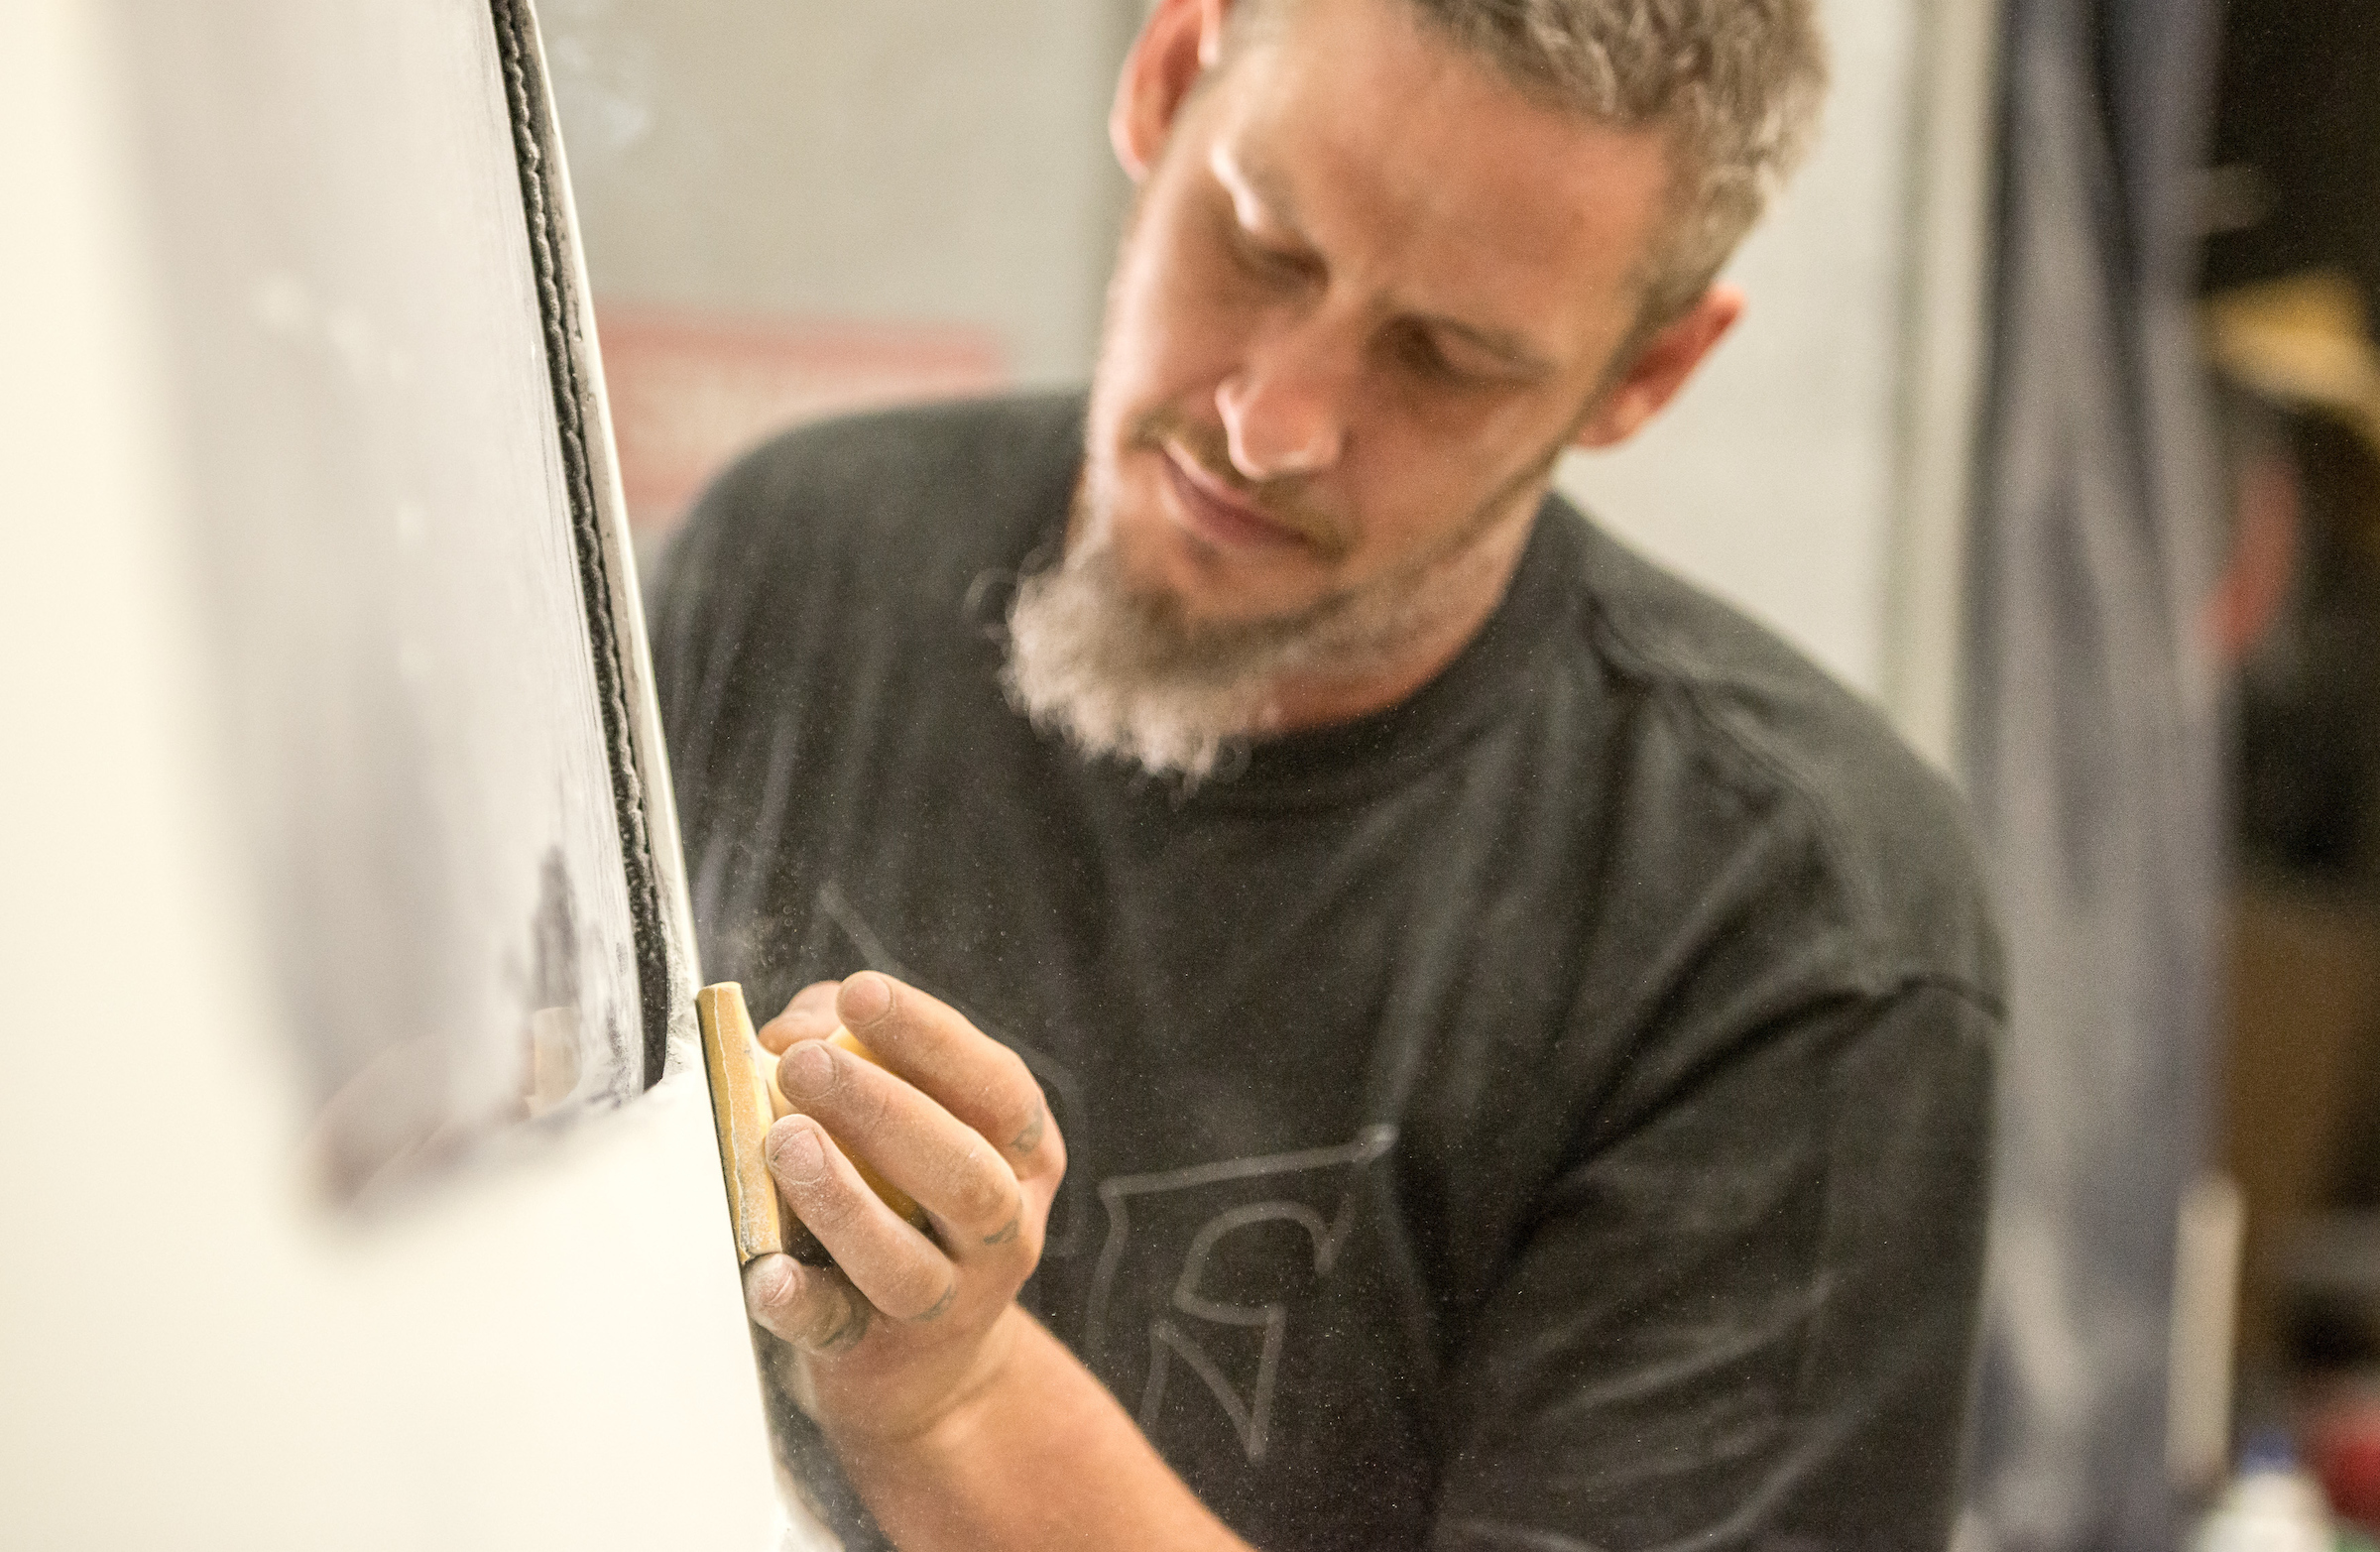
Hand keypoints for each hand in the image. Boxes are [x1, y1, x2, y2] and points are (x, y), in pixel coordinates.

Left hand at [743, 971, 1063, 1449]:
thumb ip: (847, 1050)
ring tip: (782, 1140)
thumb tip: (788, 1032)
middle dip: (881, 1109)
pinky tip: (764, 1272)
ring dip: (843, 1199)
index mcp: (1022, 1155)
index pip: (996, 1087)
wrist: (926, 1361)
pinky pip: (837, 1329)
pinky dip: (799, 1300)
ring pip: (908, 1264)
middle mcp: (1004, 1229)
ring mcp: (949, 1303)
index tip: (860, 992)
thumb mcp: (905, 1115)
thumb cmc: (905, 1196)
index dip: (929, 1037)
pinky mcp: (879, 1355)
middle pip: (964, 1173)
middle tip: (802, 1064)